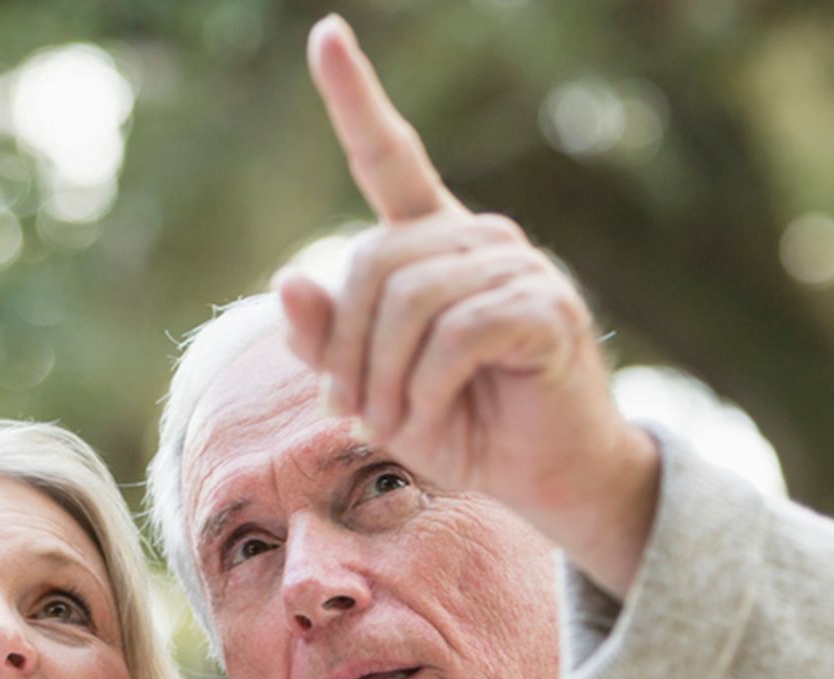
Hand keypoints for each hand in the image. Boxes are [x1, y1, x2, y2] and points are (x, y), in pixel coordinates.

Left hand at [278, 15, 659, 593]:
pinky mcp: (545, 308)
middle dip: (346, 350)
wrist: (544, 480)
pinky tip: (434, 417)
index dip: (354, 97)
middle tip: (353, 413)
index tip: (324, 34)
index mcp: (433, 243)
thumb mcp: (371, 388)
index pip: (391, 156)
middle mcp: (480, 238)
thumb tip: (288, 276)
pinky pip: (454, 333)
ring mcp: (520, 266)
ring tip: (395, 423)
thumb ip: (326, 339)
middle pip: (373, 261)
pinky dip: (425, 387)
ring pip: (410, 301)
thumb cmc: (459, 425)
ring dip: (384, 379)